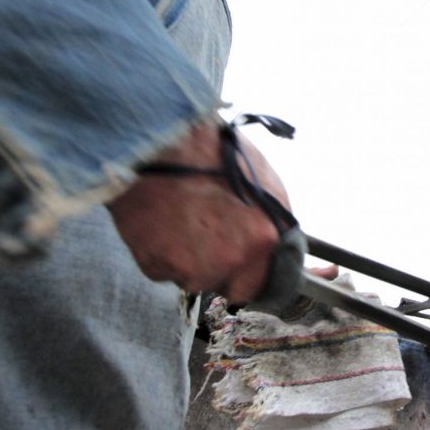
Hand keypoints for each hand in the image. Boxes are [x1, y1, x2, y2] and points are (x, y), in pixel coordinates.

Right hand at [106, 118, 290, 303]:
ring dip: (192, 260)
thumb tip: (274, 241)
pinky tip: (160, 224)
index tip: (252, 266)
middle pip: (235, 287)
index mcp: (265, 238)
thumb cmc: (210, 152)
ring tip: (181, 219)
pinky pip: (165, 271)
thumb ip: (273, 223)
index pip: (273, 282)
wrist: (156, 142)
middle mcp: (234, 260)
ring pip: (197, 279)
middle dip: (227, 269)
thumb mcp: (263, 181)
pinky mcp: (158, 269)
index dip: (259, 271)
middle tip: (210, 236)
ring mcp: (194, 269)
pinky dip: (163, 254)